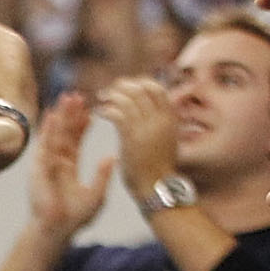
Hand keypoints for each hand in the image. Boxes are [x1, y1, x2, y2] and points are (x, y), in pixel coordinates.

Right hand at [22, 91, 113, 238]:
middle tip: (77, 95)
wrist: (56, 230)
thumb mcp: (96, 194)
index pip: (76, 141)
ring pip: (54, 134)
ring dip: (60, 116)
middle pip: (64, 133)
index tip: (90, 109)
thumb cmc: (74, 218)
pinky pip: (44, 145)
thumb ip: (103, 175)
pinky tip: (53, 114)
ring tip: (66, 97)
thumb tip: (111, 157)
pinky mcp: (38, 168)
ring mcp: (45, 165)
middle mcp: (55, 163)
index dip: (82, 125)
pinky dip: (48, 129)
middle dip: (70, 115)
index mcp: (68, 167)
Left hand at [92, 76, 179, 201]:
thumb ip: (160, 123)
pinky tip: (99, 112)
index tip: (127, 87)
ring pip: (129, 99)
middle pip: (142, 89)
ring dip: (112, 95)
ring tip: (101, 98)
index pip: (157, 89)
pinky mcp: (131, 138)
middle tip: (109, 90)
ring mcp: (147, 127)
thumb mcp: (167, 139)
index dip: (140, 83)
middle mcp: (161, 119)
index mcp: (170, 118)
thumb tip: (153, 110)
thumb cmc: (158, 167)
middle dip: (123, 86)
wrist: (156, 186)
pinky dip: (106, 109)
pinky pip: (117, 114)